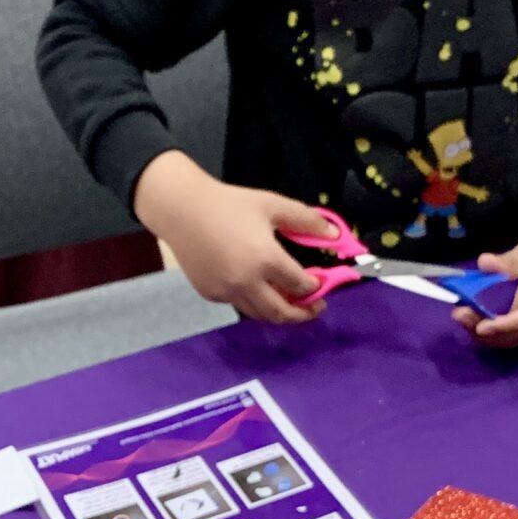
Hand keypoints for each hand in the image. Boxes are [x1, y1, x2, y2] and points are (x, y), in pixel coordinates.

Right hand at [133, 151, 331, 324]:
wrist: (182, 210)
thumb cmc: (229, 204)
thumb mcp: (272, 205)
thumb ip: (307, 221)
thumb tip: (335, 235)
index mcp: (266, 259)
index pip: (301, 285)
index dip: (316, 287)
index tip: (322, 284)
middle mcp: (247, 283)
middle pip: (282, 313)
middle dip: (303, 314)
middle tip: (315, 308)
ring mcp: (226, 292)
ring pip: (260, 314)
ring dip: (279, 312)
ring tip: (289, 302)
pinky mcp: (211, 294)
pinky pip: (238, 303)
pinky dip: (253, 301)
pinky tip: (256, 286)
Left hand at [454, 220, 517, 347]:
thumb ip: (511, 261)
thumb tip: (484, 264)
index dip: (507, 324)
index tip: (481, 326)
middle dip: (490, 331)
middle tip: (459, 315)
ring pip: (517, 337)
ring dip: (488, 334)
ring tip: (462, 317)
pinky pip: (515, 333)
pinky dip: (494, 330)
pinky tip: (474, 320)